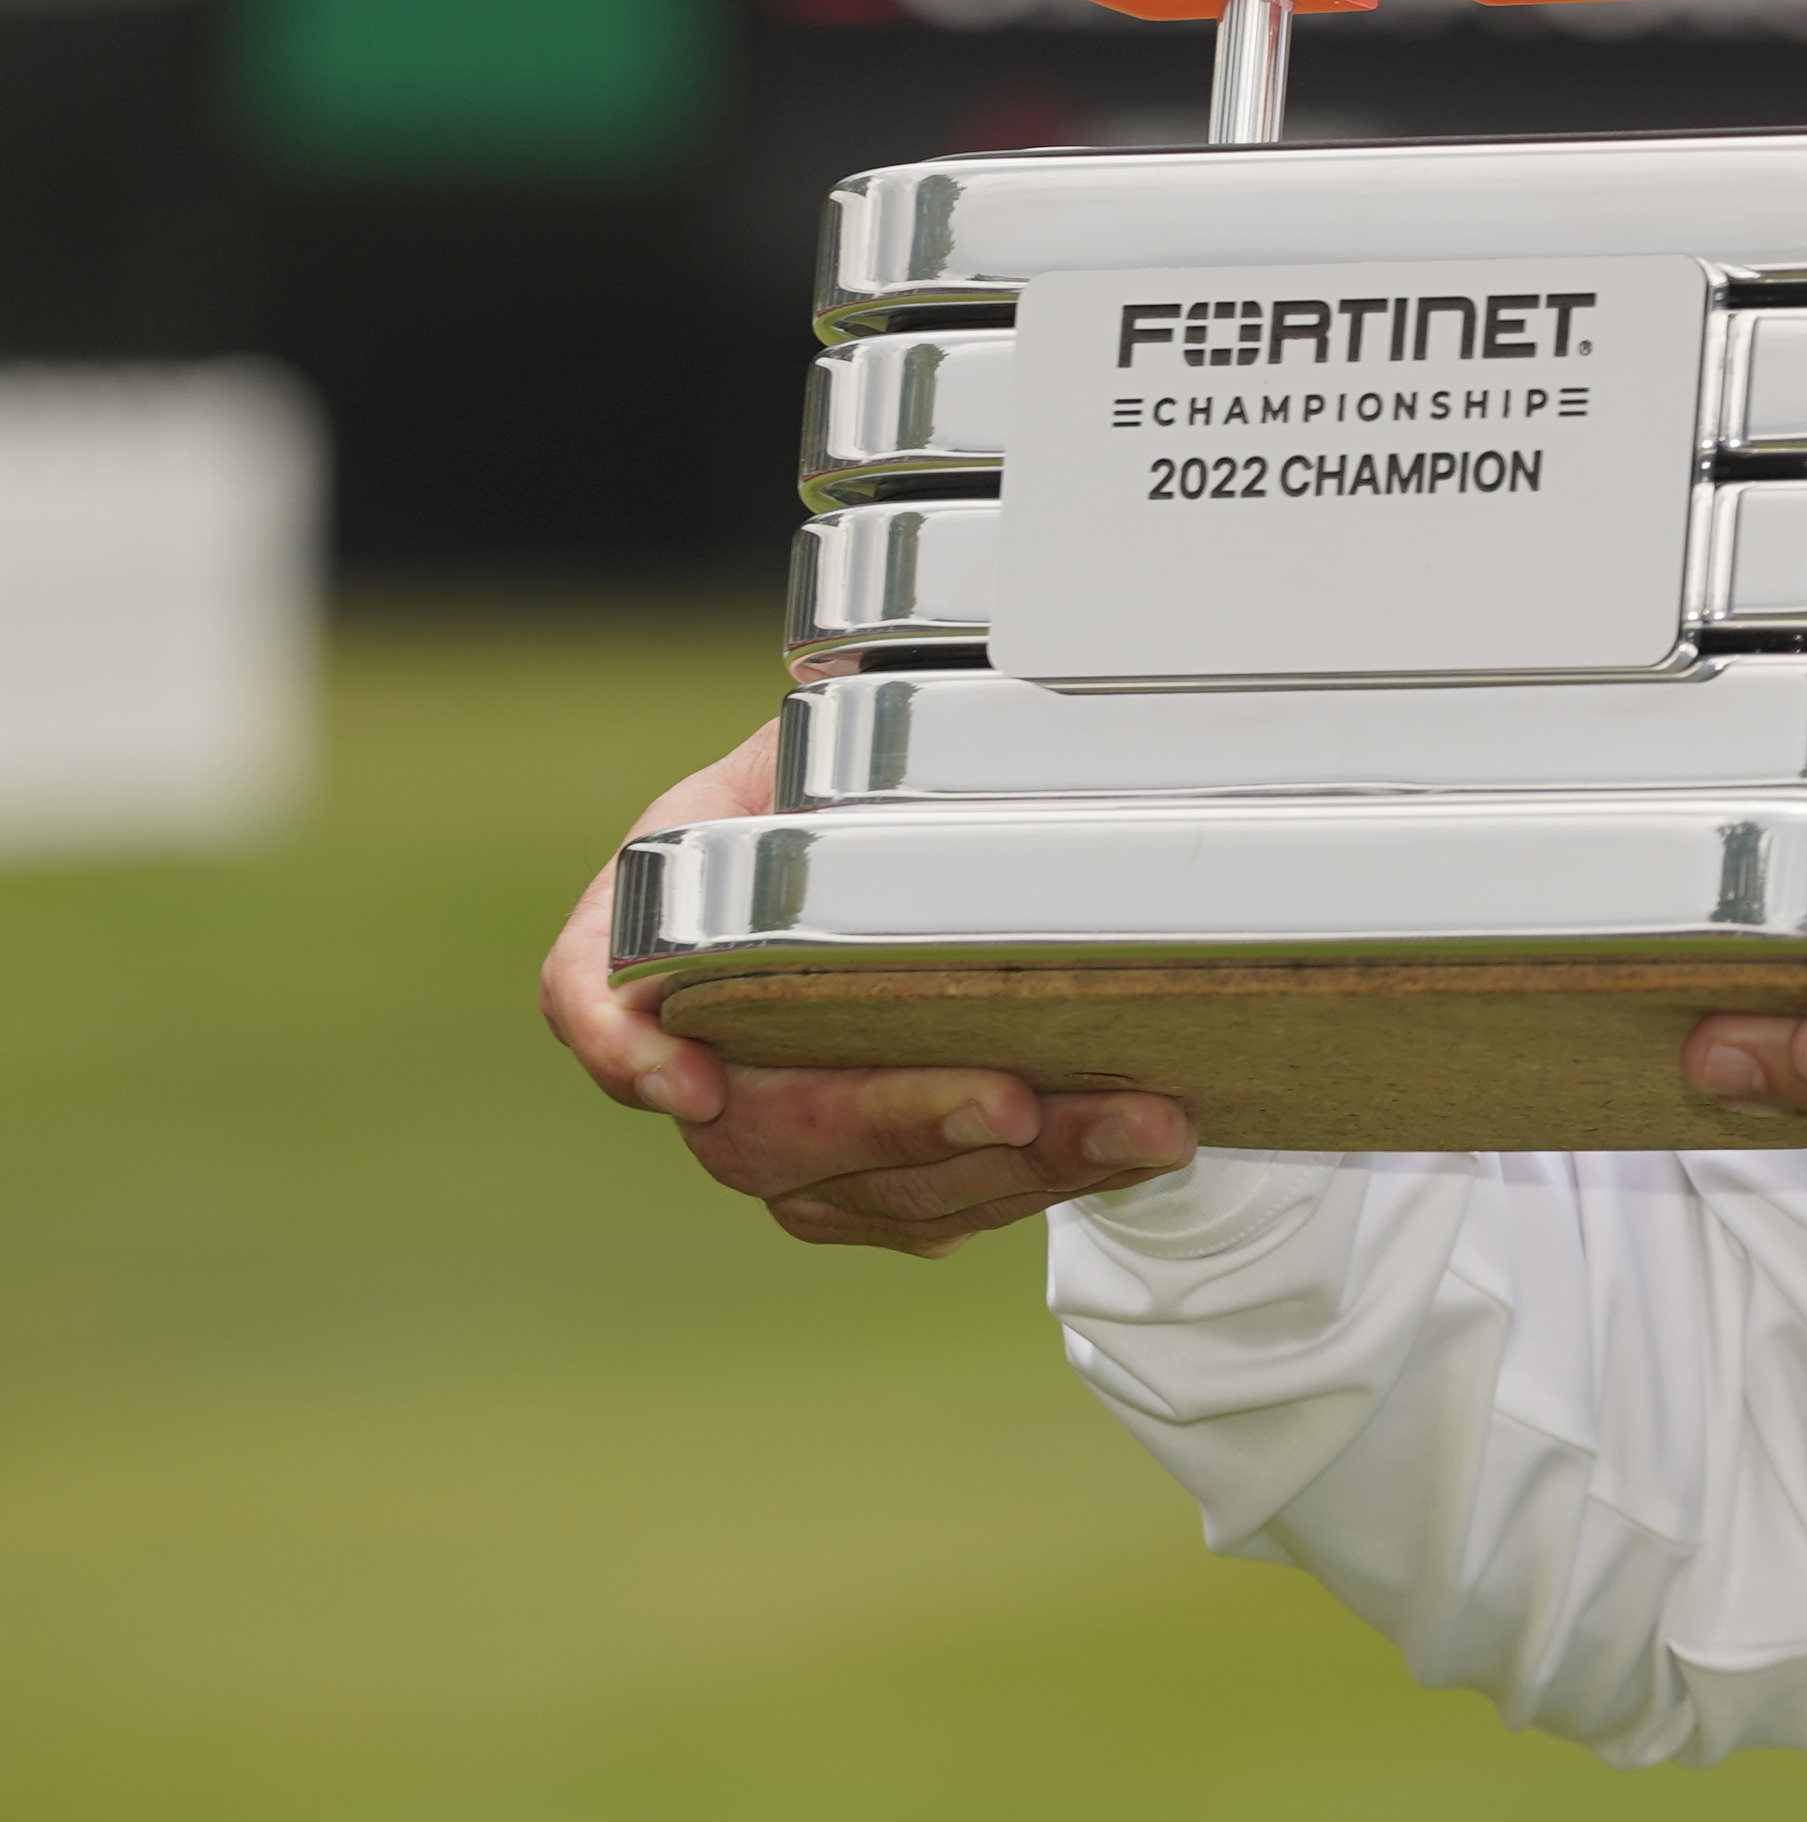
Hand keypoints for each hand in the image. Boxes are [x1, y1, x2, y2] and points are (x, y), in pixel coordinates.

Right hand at [538, 715, 1195, 1257]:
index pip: (589, 993)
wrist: (897, 834)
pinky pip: (928, 1212)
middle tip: (1014, 1101)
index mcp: (659, 928)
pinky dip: (1031, 1185)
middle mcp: (697, 1053)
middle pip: (764, 1132)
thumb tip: (862, 675)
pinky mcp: (861, 1181)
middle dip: (901, 1121)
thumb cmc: (843, 778)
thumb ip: (815, 733)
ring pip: (863, 1192)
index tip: (694, 1081)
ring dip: (1010, 1168)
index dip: (625, 1047)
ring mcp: (778, 1134)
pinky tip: (1115, 1154)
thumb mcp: (809, 732)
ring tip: (1135, 1125)